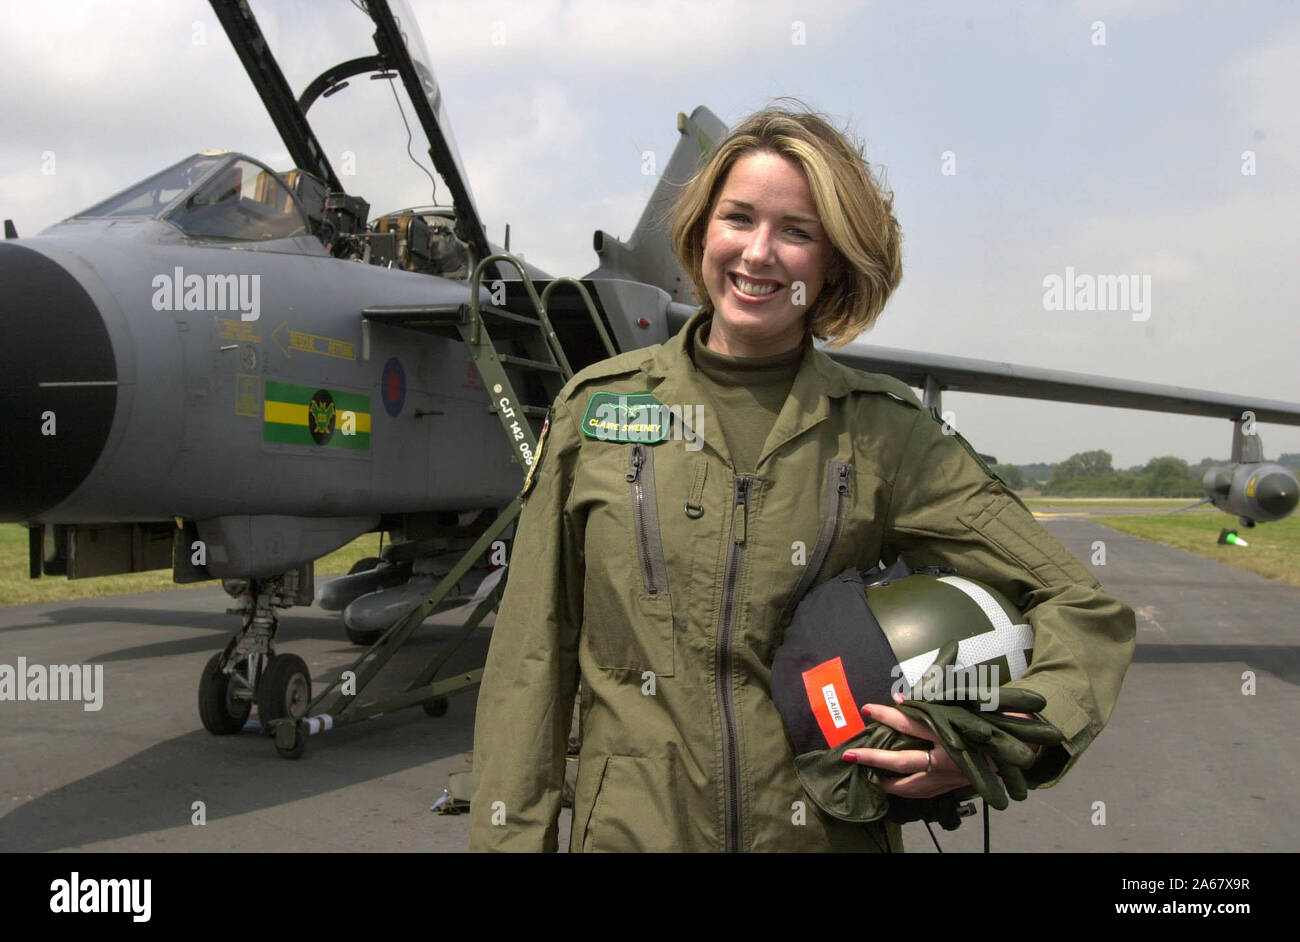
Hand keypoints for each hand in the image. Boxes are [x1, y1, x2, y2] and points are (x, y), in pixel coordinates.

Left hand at [842, 701, 980, 800]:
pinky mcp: (951, 786)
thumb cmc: (989, 720)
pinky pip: (922, 791)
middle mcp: (948, 759)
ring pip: (910, 784)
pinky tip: (891, 785)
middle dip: (874, 758)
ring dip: (886, 781)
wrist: (1016, 745)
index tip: (868, 709)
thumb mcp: (962, 704)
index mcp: (950, 734)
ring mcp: (949, 776)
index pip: (911, 723)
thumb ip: (932, 702)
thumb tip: (902, 700)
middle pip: (903, 760)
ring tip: (866, 774)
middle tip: (850, 754)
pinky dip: (904, 789)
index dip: (888, 715)